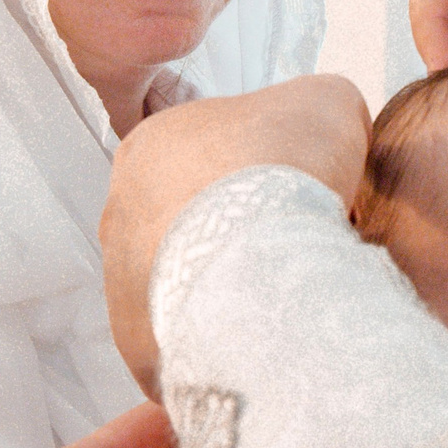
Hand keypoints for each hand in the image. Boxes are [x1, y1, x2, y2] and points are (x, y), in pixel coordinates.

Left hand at [100, 73, 370, 395]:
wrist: (257, 254)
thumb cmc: (283, 166)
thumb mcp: (324, 102)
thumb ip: (318, 107)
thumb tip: (327, 132)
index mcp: (150, 147)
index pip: (212, 162)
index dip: (268, 176)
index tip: (306, 197)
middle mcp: (120, 214)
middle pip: (195, 226)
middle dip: (245, 235)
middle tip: (299, 249)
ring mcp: (121, 284)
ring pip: (188, 287)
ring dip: (233, 290)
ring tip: (289, 297)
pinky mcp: (140, 345)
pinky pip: (189, 344)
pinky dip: (226, 342)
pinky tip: (269, 337)